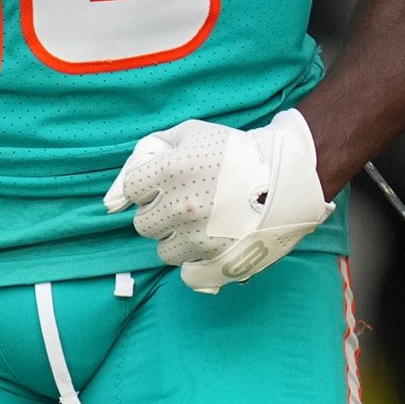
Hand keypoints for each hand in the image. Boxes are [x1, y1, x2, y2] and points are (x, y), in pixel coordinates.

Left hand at [102, 109, 334, 292]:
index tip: (163, 184)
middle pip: (143, 223)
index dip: (146, 186)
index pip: (132, 188)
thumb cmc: (235, 151)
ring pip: (164, 250)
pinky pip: (187, 270)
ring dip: (176, 238)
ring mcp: (200, 236)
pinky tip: (209, 242)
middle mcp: (182, 206)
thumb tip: (117, 191)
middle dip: (158, 213)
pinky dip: (195, 259)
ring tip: (200, 223)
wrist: (287, 174)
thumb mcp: (190, 133)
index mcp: (172, 170)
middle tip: (183, 203)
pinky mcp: (218, 259)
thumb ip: (149, 151)